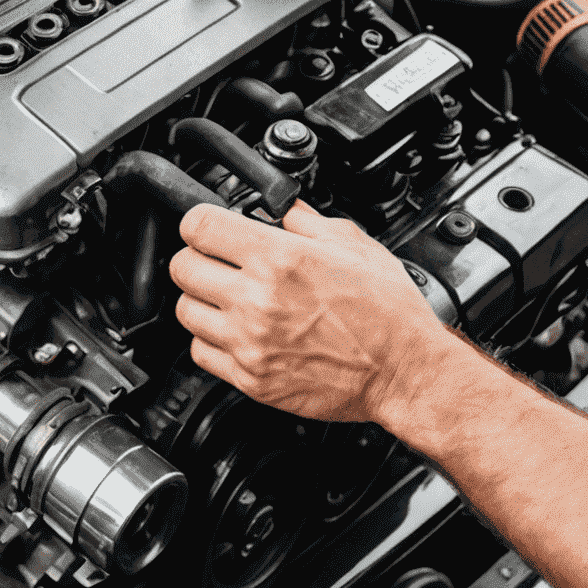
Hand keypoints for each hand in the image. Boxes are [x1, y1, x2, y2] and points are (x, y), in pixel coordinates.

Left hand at [169, 201, 452, 426]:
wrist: (405, 371)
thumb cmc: (388, 313)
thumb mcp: (354, 245)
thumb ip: (307, 221)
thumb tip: (282, 209)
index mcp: (280, 259)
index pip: (199, 226)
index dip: (200, 222)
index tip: (208, 227)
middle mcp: (257, 300)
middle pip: (182, 268)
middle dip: (197, 258)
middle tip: (217, 261)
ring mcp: (250, 342)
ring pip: (186, 310)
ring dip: (201, 299)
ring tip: (227, 297)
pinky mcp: (250, 378)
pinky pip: (200, 352)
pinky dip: (210, 339)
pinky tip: (234, 331)